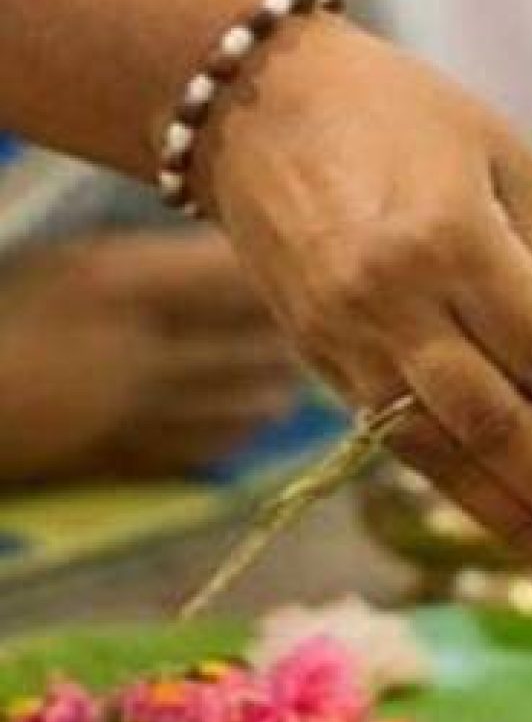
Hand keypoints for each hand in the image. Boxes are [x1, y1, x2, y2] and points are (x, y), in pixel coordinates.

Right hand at [0, 231, 297, 480]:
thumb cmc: (10, 310)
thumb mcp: (78, 263)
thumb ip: (166, 262)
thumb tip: (250, 264)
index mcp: (122, 284)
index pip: (241, 277)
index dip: (279, 273)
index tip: (296, 265)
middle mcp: (143, 350)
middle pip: (264, 344)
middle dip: (294, 330)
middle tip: (311, 315)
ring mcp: (142, 413)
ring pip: (258, 403)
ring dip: (281, 380)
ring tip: (282, 361)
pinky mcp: (135, 459)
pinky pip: (222, 445)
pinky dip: (247, 423)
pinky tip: (250, 405)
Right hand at [201, 17, 531, 597]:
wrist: (260, 107)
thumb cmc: (407, 117)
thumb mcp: (509, 163)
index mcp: (455, 240)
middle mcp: (398, 304)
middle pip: (500, 431)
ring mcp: (351, 343)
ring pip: (445, 459)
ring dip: (519, 528)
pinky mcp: (324, 364)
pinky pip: (403, 445)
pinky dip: (464, 495)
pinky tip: (512, 532)